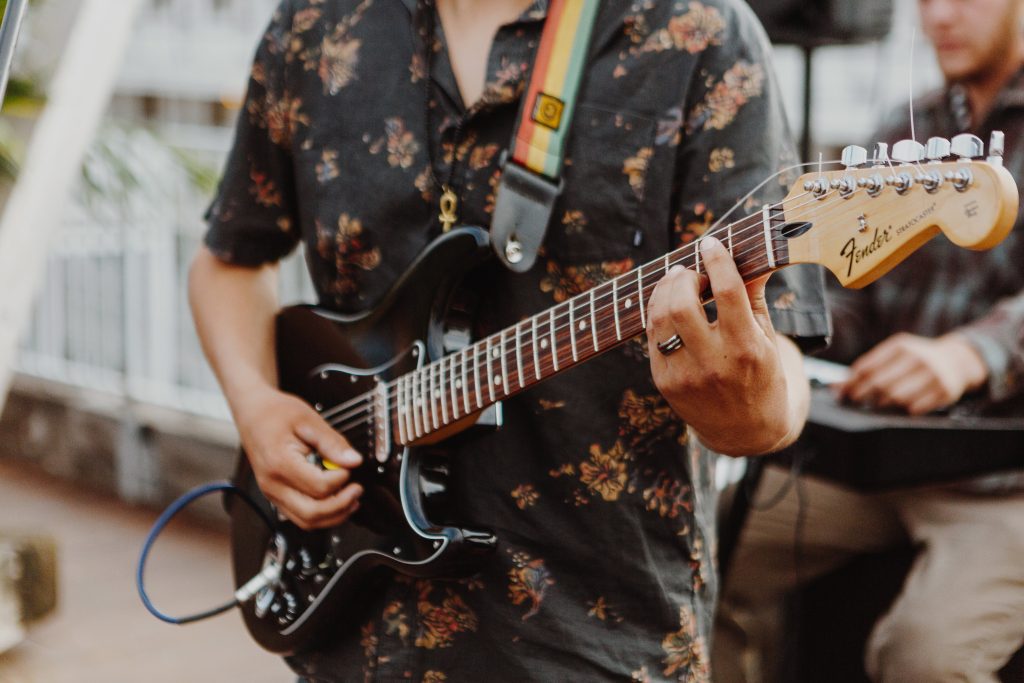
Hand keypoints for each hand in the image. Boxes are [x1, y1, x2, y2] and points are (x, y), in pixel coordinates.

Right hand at [233, 386, 363, 529]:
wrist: (252, 412)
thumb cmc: (276, 413)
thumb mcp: (309, 421)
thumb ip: (332, 443)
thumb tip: (353, 461)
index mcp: (280, 464)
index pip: (319, 487)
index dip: (341, 479)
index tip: (349, 466)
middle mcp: (273, 485)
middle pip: (312, 513)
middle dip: (341, 505)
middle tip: (356, 490)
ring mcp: (272, 493)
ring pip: (306, 521)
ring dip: (333, 515)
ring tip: (351, 499)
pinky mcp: (276, 495)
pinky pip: (300, 516)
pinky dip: (321, 514)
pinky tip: (336, 501)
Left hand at [646, 236, 802, 455]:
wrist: (746, 431)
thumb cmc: (761, 375)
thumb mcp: (767, 338)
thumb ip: (755, 295)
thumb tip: (758, 253)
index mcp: (747, 348)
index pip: (728, 291)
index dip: (717, 259)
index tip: (711, 243)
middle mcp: (714, 363)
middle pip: (682, 304)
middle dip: (682, 277)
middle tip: (691, 272)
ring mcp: (685, 375)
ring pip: (659, 318)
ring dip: (665, 291)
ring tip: (677, 283)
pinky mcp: (664, 382)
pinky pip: (651, 337)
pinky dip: (657, 314)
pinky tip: (668, 307)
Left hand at [835, 332, 987, 414]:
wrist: (957, 359)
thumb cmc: (914, 359)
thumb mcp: (894, 354)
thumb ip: (867, 368)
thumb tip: (835, 387)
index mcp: (900, 346)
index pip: (867, 367)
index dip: (850, 383)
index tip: (840, 394)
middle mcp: (917, 357)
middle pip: (879, 383)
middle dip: (862, 395)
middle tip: (855, 402)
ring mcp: (933, 374)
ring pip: (896, 397)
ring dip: (882, 404)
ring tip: (877, 404)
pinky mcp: (945, 390)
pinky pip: (916, 407)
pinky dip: (904, 409)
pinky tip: (901, 407)